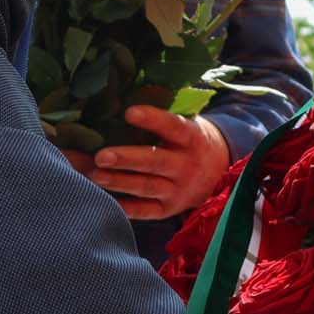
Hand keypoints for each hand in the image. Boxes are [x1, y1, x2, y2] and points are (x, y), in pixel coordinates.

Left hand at [85, 107, 230, 221]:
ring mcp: (178, 190)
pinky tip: (107, 199)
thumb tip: (119, 102)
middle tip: (101, 156)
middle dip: (127, 159)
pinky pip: (147, 211)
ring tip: (94, 175)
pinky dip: (127, 207)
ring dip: (119, 182)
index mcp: (191, 138)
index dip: (152, 120)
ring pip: (147, 187)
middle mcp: (186, 165)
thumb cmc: (189, 142)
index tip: (128, 112)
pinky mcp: (169, 209)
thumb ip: (162, 119)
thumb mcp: (186, 125)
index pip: (172, 127)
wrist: (219, 172)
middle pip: (156, 162)